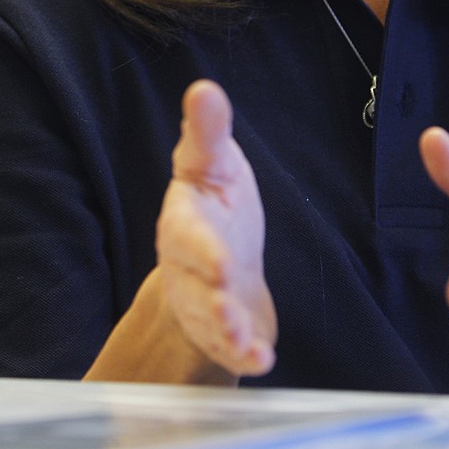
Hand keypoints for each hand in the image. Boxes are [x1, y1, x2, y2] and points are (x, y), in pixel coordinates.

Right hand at [155, 80, 277, 377]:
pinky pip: (231, 350)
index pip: (188, 235)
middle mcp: (188, 268)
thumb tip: (204, 87)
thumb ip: (207, 131)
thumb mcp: (213, 162)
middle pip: (194, 285)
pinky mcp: (224, 332)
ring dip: (227, 331)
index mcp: (185, 223)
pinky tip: (263, 361)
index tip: (220, 261)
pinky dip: (246, 357)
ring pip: (210, 322)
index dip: (201, 249)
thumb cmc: (215, 203)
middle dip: (209, 296)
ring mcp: (203, 304)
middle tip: (226, 303)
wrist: (219, 259)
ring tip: (244, 341)